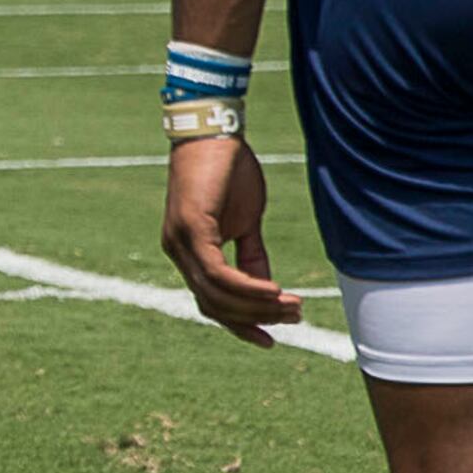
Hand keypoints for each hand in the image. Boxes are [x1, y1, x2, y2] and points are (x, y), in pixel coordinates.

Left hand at [161, 136, 299, 345]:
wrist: (216, 132)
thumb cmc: (229, 171)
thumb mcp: (246, 222)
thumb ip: (251, 256)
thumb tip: (267, 289)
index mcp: (188, 252)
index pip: (211, 301)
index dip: (240, 324)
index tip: (269, 340)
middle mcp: (178, 251)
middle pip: (215, 304)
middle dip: (257, 317)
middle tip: (295, 318)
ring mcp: (181, 241)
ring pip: (217, 293)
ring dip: (258, 305)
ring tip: (293, 307)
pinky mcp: (191, 228)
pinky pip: (218, 272)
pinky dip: (247, 287)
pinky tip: (274, 291)